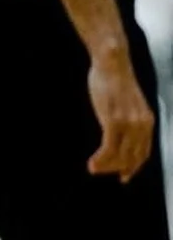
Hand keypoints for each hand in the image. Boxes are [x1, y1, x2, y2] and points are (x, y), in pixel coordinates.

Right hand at [88, 54, 155, 182]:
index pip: (143, 152)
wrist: (113, 63)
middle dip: (116, 169)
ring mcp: (128, 123)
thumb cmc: (115, 81)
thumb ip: (129, 118)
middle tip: (99, 171)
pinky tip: (92, 162)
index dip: (132, 167)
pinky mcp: (113, 120)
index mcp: (147, 121)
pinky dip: (100, 159)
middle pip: (131, 158)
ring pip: (120, 156)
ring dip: (105, 166)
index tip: (122, 176)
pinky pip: (109, 148)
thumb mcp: (129, 103)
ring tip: (92, 168)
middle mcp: (142, 124)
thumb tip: (120, 132)